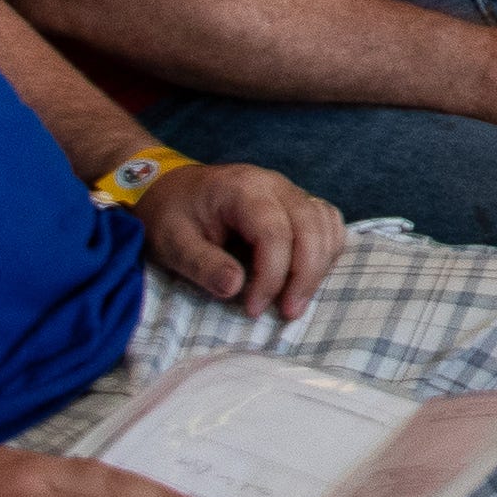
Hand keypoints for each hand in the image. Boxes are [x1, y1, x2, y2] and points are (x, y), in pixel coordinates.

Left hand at [132, 161, 340, 321]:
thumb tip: (235, 288)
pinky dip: (326, 250)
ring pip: (325, 224)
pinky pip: (327, 221)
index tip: (253, 308)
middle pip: (310, 227)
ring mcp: (289, 190)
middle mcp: (274, 184)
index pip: (274, 233)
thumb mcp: (172, 243)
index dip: (271, 275)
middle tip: (288, 312)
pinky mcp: (295, 201)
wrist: (169, 187)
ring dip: (319, 265)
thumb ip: (202, 265)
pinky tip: (308, 275)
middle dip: (305, 275)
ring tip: (296, 300)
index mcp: (242, 189)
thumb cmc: (170, 215)